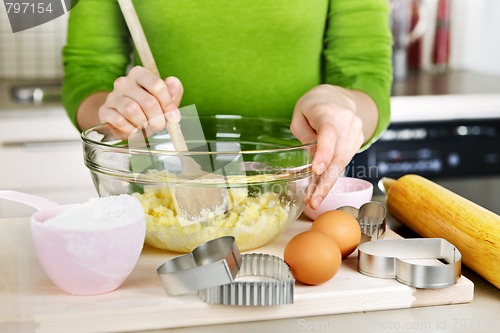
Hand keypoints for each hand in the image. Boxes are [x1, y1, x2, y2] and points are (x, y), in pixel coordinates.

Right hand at [98, 66, 183, 136]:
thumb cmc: (148, 108)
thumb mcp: (165, 99)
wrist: (124, 120)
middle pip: (148, 101)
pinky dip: (131, 130)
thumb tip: (173, 86)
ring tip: (147, 128)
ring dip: (144, 124)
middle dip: (158, 118)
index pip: (157, 85)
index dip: (168, 104)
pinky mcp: (104, 111)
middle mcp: (124, 82)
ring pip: (132, 110)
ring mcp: (112, 96)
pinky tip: (134, 131)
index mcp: (140, 74)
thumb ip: (173, 91)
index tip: (173, 116)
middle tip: (160, 125)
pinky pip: (120, 121)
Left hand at [290, 84, 364, 209]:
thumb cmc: (314, 106)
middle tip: (314, 200)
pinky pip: (345, 161)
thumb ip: (304, 136)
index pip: (328, 133)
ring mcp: (355, 131)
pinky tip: (322, 186)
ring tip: (314, 199)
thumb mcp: (300, 116)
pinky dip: (333, 175)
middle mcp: (346, 121)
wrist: (339, 97)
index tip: (316, 170)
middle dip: (326, 181)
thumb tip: (312, 159)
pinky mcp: (358, 141)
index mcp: (328, 112)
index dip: (324, 152)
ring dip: (328, 183)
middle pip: (338, 155)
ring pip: (343, 162)